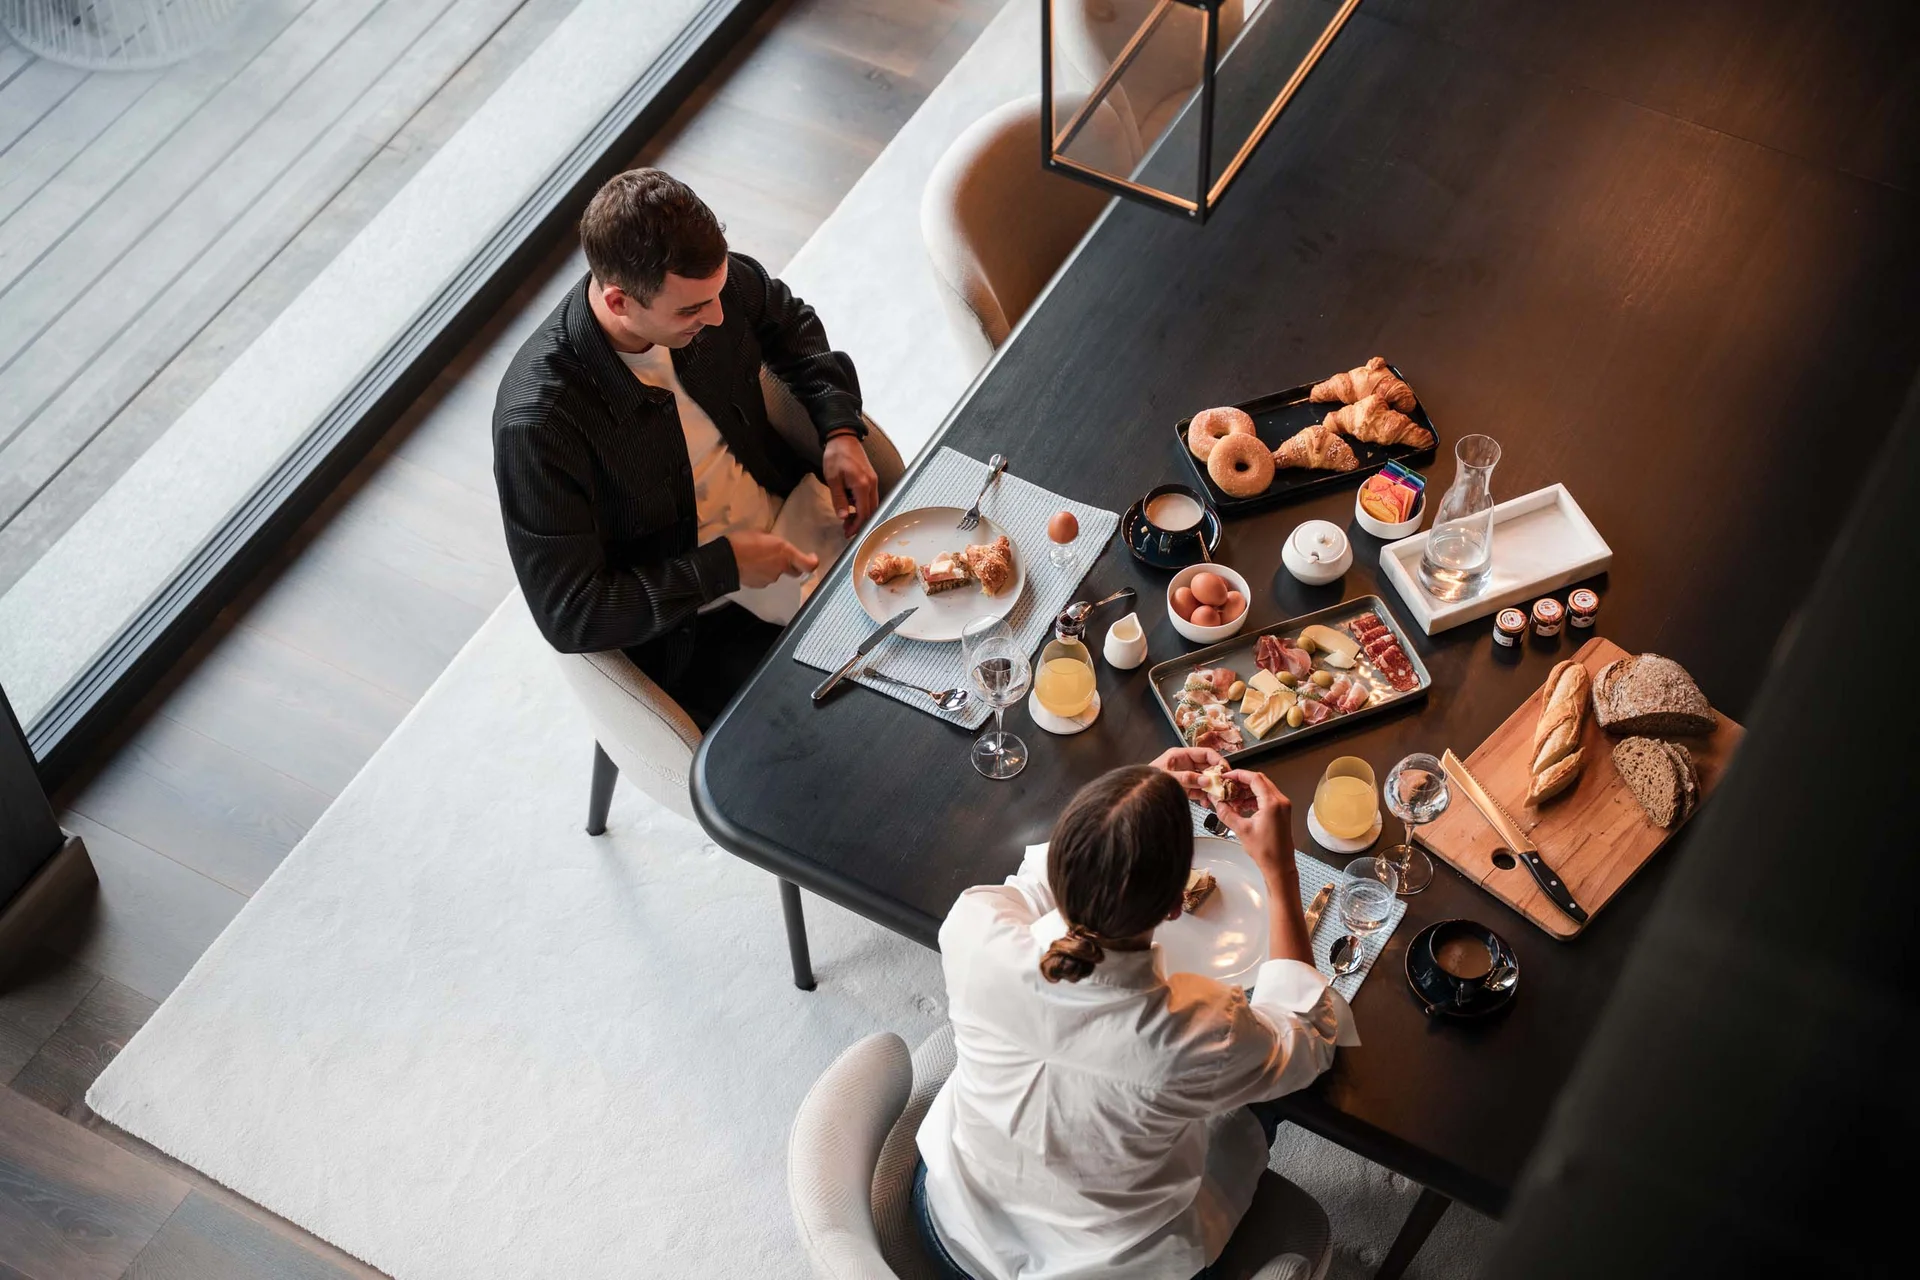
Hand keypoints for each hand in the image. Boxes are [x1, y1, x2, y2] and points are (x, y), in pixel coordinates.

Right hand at [728, 531, 817, 588]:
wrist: (724, 560)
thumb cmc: (742, 541)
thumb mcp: (761, 534)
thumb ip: (774, 542)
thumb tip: (775, 546)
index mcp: (785, 552)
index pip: (808, 565)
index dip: (813, 562)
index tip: (811, 557)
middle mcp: (781, 568)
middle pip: (795, 572)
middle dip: (792, 566)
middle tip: (782, 557)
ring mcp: (771, 578)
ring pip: (778, 574)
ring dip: (773, 568)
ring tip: (758, 559)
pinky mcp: (760, 585)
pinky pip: (765, 579)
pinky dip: (761, 573)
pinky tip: (751, 566)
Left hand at [822, 434, 878, 532]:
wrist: (843, 438)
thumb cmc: (836, 456)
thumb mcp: (833, 479)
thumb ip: (839, 499)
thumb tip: (843, 516)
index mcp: (862, 485)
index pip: (863, 513)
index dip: (856, 526)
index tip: (847, 533)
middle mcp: (872, 484)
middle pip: (871, 511)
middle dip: (860, 523)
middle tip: (847, 529)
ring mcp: (873, 481)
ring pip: (872, 505)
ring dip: (861, 515)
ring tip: (847, 519)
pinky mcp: (871, 478)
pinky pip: (870, 497)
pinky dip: (862, 505)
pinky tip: (851, 506)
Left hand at [1149, 747, 1225, 802]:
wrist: (1139, 794)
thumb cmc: (1147, 779)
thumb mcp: (1167, 777)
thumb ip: (1186, 778)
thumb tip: (1205, 780)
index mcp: (1181, 755)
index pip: (1206, 753)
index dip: (1218, 760)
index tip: (1226, 771)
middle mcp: (1186, 764)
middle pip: (1208, 767)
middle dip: (1217, 777)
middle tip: (1224, 787)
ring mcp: (1187, 776)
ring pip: (1206, 780)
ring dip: (1212, 789)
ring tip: (1216, 797)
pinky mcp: (1186, 788)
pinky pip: (1200, 791)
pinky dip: (1205, 797)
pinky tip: (1206, 803)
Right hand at [1214, 770, 1295, 886]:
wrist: (1279, 866)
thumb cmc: (1267, 852)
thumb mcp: (1241, 830)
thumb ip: (1226, 813)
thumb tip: (1217, 802)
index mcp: (1272, 803)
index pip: (1254, 778)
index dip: (1238, 775)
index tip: (1227, 777)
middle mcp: (1280, 802)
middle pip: (1259, 781)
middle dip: (1241, 782)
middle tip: (1227, 786)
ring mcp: (1283, 806)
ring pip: (1262, 789)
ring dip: (1247, 791)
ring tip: (1232, 798)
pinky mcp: (1282, 812)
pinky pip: (1266, 798)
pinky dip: (1253, 798)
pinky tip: (1242, 806)